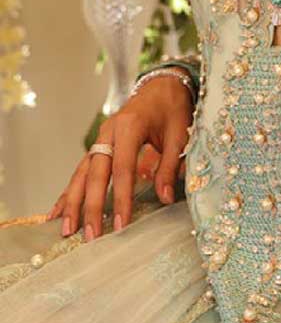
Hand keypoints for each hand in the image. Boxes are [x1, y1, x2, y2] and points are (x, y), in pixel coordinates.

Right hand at [48, 73, 193, 239]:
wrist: (162, 86)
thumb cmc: (172, 109)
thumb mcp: (179, 134)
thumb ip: (170, 166)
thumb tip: (164, 199)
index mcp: (129, 127)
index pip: (122, 169)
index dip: (121, 198)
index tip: (121, 224)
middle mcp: (108, 133)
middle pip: (95, 174)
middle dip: (90, 207)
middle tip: (90, 235)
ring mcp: (99, 139)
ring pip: (81, 173)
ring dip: (73, 202)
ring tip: (66, 229)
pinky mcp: (98, 145)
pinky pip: (80, 171)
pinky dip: (69, 192)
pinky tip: (58, 212)